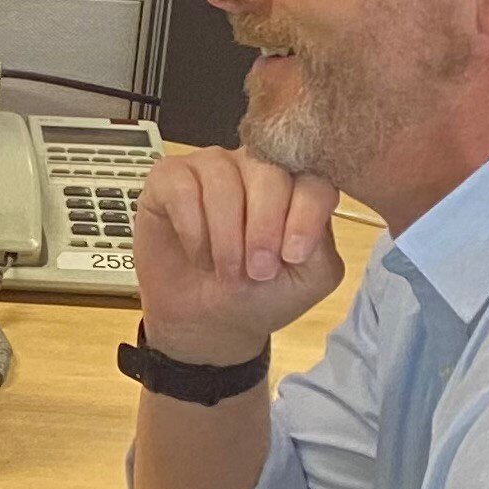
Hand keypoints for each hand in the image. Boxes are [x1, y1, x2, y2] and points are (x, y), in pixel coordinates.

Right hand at [133, 150, 343, 368]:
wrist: (203, 322)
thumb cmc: (257, 295)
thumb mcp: (308, 278)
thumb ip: (320, 240)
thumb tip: (306, 214)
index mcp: (295, 186)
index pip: (312, 176)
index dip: (304, 213)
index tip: (292, 256)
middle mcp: (254, 167)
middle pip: (267, 169)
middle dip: (262, 226)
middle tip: (255, 270)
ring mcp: (210, 168)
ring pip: (222, 178)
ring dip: (225, 234)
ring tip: (224, 270)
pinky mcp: (168, 179)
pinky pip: (181, 187)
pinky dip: (192, 229)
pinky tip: (197, 253)